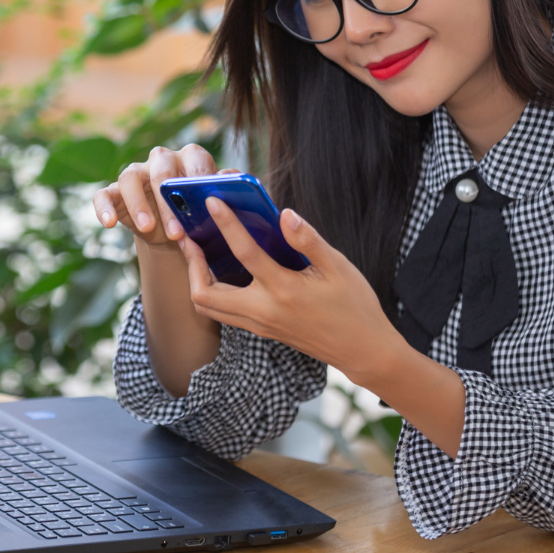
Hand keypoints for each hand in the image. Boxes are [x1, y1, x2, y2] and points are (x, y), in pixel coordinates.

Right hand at [92, 144, 235, 247]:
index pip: (195, 160)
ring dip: (137, 204)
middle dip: (168, 202)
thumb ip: (226, 191)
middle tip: (177, 233)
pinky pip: (104, 195)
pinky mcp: (114, 191)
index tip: (202, 204)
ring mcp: (136, 173)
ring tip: (147, 228)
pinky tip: (109, 224)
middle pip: (161, 170)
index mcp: (191, 157)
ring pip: (130, 178)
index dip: (197, 182)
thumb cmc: (200, 214)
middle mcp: (161, 160)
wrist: (175, 234)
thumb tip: (234, 178)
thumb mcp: (216, 206)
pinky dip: (104, 208)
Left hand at [179, 198, 401, 380]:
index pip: (244, 253)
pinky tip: (220, 272)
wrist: (363, 350)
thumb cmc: (354, 306)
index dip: (226, 223)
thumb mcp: (338, 266)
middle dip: (192, 265)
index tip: (213, 202)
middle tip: (190, 237)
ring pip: (209, 308)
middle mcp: (264, 312)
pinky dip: (213, 292)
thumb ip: (308, 239)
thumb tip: (284, 214)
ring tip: (198, 253)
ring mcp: (260, 325)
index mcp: (283, 291)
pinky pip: (224, 313)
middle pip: (205, 295)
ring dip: (198, 281)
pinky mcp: (262, 330)